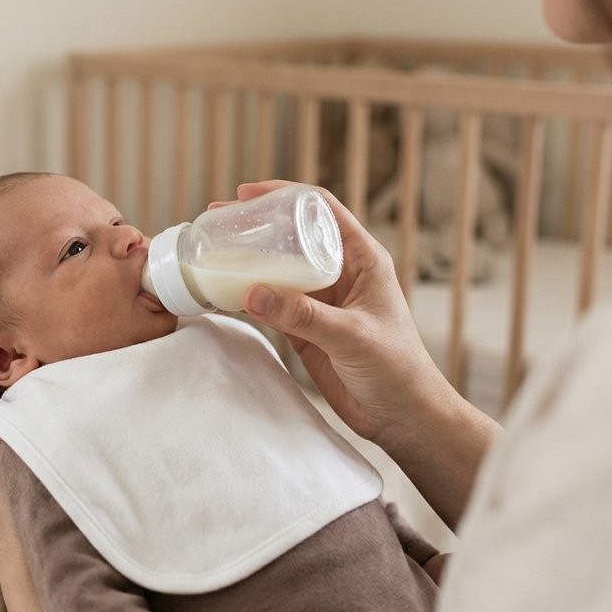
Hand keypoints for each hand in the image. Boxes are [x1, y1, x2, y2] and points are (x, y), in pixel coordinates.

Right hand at [229, 181, 452, 445]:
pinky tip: (221, 291)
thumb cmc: (396, 369)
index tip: (247, 194)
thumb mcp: (350, 336)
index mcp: (362, 259)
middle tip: (216, 221)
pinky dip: (246, 295)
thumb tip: (251, 292)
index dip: (284, 195)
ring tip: (209, 250)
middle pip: (291, 234)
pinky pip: (271, 302)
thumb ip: (303, 316)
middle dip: (255, 225)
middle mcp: (340, 272)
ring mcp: (320, 300)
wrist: (402, 417)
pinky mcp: (306, 327)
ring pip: (277, 268)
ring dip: (246, 259)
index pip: (321, 209)